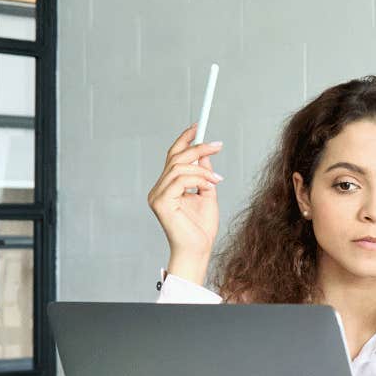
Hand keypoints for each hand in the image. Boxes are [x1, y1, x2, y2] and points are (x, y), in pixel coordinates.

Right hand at [146, 124, 222, 283]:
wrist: (199, 250)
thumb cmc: (201, 228)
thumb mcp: (207, 193)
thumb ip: (204, 174)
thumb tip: (205, 154)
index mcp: (167, 186)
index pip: (173, 156)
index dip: (184, 139)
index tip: (199, 126)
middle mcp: (159, 189)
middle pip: (175, 158)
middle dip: (198, 148)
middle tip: (218, 145)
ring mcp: (157, 195)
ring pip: (179, 168)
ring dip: (202, 170)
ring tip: (217, 179)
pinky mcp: (160, 202)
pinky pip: (179, 180)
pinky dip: (198, 180)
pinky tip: (210, 187)